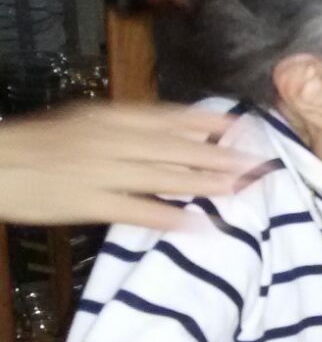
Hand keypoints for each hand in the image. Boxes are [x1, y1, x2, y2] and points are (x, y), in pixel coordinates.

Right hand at [0, 103, 255, 229]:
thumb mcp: (91, 122)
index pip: (169, 117)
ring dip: (203, 183)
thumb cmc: (44, 145)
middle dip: (218, 156)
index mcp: (111, 117)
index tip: (244, 127)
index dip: (209, 123)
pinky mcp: (88, 202)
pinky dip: (168, 218)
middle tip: (256, 164)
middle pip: (175, 147)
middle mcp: (111, 140)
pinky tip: (198, 225)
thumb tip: (192, 130)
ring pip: (162, 177)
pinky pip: (136, 211)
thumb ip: (139, 126)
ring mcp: (101, 171)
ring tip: (238, 189)